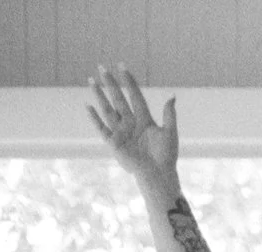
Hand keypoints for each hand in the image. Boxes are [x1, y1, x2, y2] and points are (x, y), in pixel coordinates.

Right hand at [85, 66, 179, 185]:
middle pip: (118, 98)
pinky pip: (101, 128)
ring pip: (107, 108)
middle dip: (111, 83)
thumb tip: (172, 95)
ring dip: (99, 95)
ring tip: (91, 80)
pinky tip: (88, 106)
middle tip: (102, 67)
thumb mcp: (169, 133)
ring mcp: (121, 131)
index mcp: (144, 118)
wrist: (157, 174)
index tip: (122, 66)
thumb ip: (169, 115)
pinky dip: (94, 118)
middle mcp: (131, 122)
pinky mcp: (113, 142)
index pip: (134, 95)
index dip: (129, 81)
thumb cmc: (165, 155)